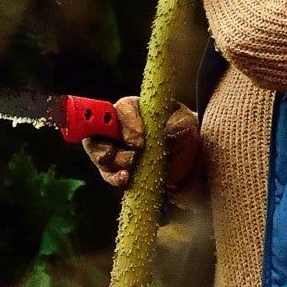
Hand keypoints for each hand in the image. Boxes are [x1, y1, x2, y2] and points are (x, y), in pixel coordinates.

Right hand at [81, 95, 199, 191]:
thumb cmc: (182, 128)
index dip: (127, 125)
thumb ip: (174, 124)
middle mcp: (117, 125)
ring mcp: (114, 147)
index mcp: (132, 107)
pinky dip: (114, 178)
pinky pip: (108, 173)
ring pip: (99, 154)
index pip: (121, 109)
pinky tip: (124, 180)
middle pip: (99, 131)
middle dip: (107, 147)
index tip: (139, 142)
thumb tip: (166, 134)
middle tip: (130, 158)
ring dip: (112, 164)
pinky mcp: (117, 168)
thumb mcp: (184, 120)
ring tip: (128, 171)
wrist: (188, 153)